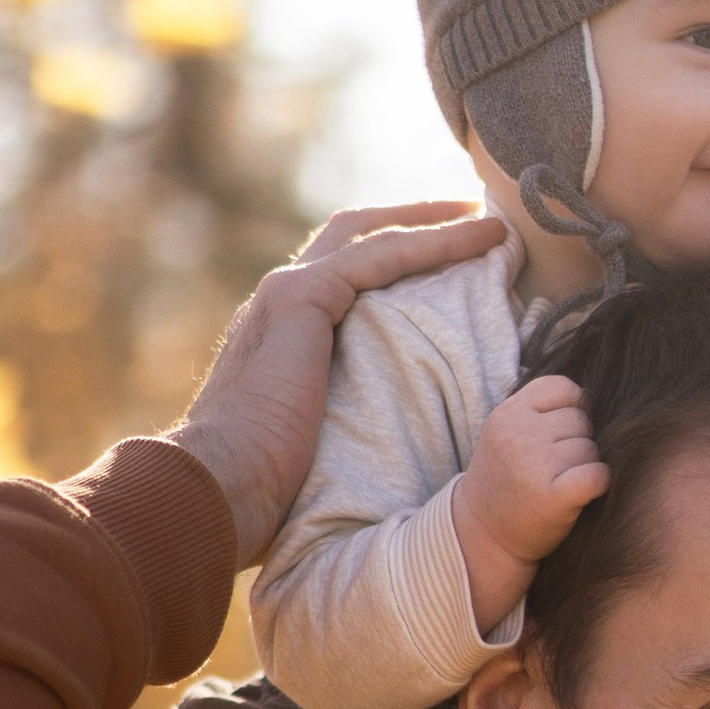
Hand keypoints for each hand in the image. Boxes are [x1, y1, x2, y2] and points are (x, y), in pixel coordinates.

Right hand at [169, 202, 514, 566]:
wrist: (217, 484)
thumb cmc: (261, 489)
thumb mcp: (309, 445)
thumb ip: (336, 425)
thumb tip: (382, 456)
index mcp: (282, 331)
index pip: (342, 275)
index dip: (393, 259)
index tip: (444, 259)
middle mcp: (282, 297)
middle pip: (357, 236)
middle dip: (416, 222)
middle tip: (472, 218)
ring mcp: (290, 290)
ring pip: (377, 237)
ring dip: (438, 226)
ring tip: (492, 225)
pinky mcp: (304, 297)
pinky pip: (384, 256)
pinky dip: (435, 243)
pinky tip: (477, 239)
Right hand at [451, 374, 610, 634]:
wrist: (483, 537)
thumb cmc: (505, 483)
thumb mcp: (506, 434)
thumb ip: (539, 411)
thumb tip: (593, 398)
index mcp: (507, 413)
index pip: (563, 388)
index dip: (574, 408)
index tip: (564, 433)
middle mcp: (518, 435)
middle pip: (581, 420)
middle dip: (579, 441)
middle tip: (558, 467)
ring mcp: (534, 466)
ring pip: (590, 449)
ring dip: (585, 466)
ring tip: (561, 483)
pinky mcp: (553, 498)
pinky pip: (597, 475)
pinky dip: (598, 483)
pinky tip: (583, 493)